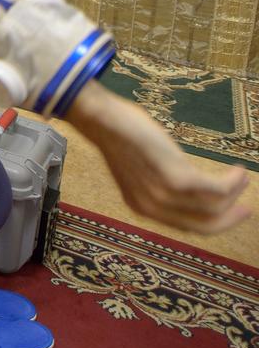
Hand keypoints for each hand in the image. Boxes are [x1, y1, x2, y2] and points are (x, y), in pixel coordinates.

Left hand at [65, 82, 249, 233]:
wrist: (102, 119)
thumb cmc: (120, 137)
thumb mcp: (138, 170)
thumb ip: (158, 184)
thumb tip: (185, 184)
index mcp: (142, 208)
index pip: (187, 227)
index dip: (215, 223)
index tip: (233, 212)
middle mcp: (152, 207)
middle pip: (206, 225)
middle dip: (231, 217)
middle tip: (248, 207)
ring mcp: (164, 194)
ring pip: (215, 206)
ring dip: (235, 191)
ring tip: (241, 176)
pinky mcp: (176, 177)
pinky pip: (217, 188)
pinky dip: (233, 180)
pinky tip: (238, 169)